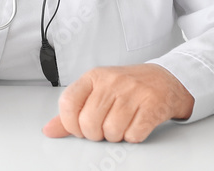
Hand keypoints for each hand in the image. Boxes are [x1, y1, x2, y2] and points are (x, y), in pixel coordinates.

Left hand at [42, 64, 194, 142]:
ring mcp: (133, 92)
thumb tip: (49, 130)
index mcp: (94, 76)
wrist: (164, 80)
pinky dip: (133, 136)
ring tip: (121, 125)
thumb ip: (72, 111)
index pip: (68, 102)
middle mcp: (112, 81)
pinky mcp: (152, 105)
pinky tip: (135, 124)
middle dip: (95, 134)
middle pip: (89, 123)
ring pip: (111, 131)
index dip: (71, 123)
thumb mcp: (97, 91)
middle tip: (104, 127)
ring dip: (115, 136)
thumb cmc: (127, 87)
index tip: (79, 127)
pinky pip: (133, 135)